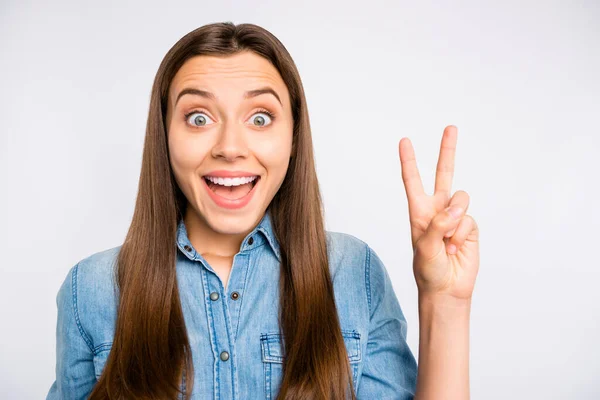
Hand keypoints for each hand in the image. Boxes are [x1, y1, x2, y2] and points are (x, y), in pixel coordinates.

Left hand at [398, 125, 479, 300]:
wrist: (446, 289)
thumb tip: (456, 209)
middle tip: (450, 127)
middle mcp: (437, 210)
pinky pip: (469, 220)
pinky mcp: (469, 227)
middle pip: (444, 174)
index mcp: (418, 212)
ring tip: (447, 242)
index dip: (409, 161)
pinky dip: (462, 235)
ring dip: (454, 221)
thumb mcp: (423, 248)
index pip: (412, 181)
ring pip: (461, 199)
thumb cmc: (428, 270)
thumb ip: (437, 225)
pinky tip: (456, 248)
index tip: (404, 141)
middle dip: (447, 151)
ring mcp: (455, 217)